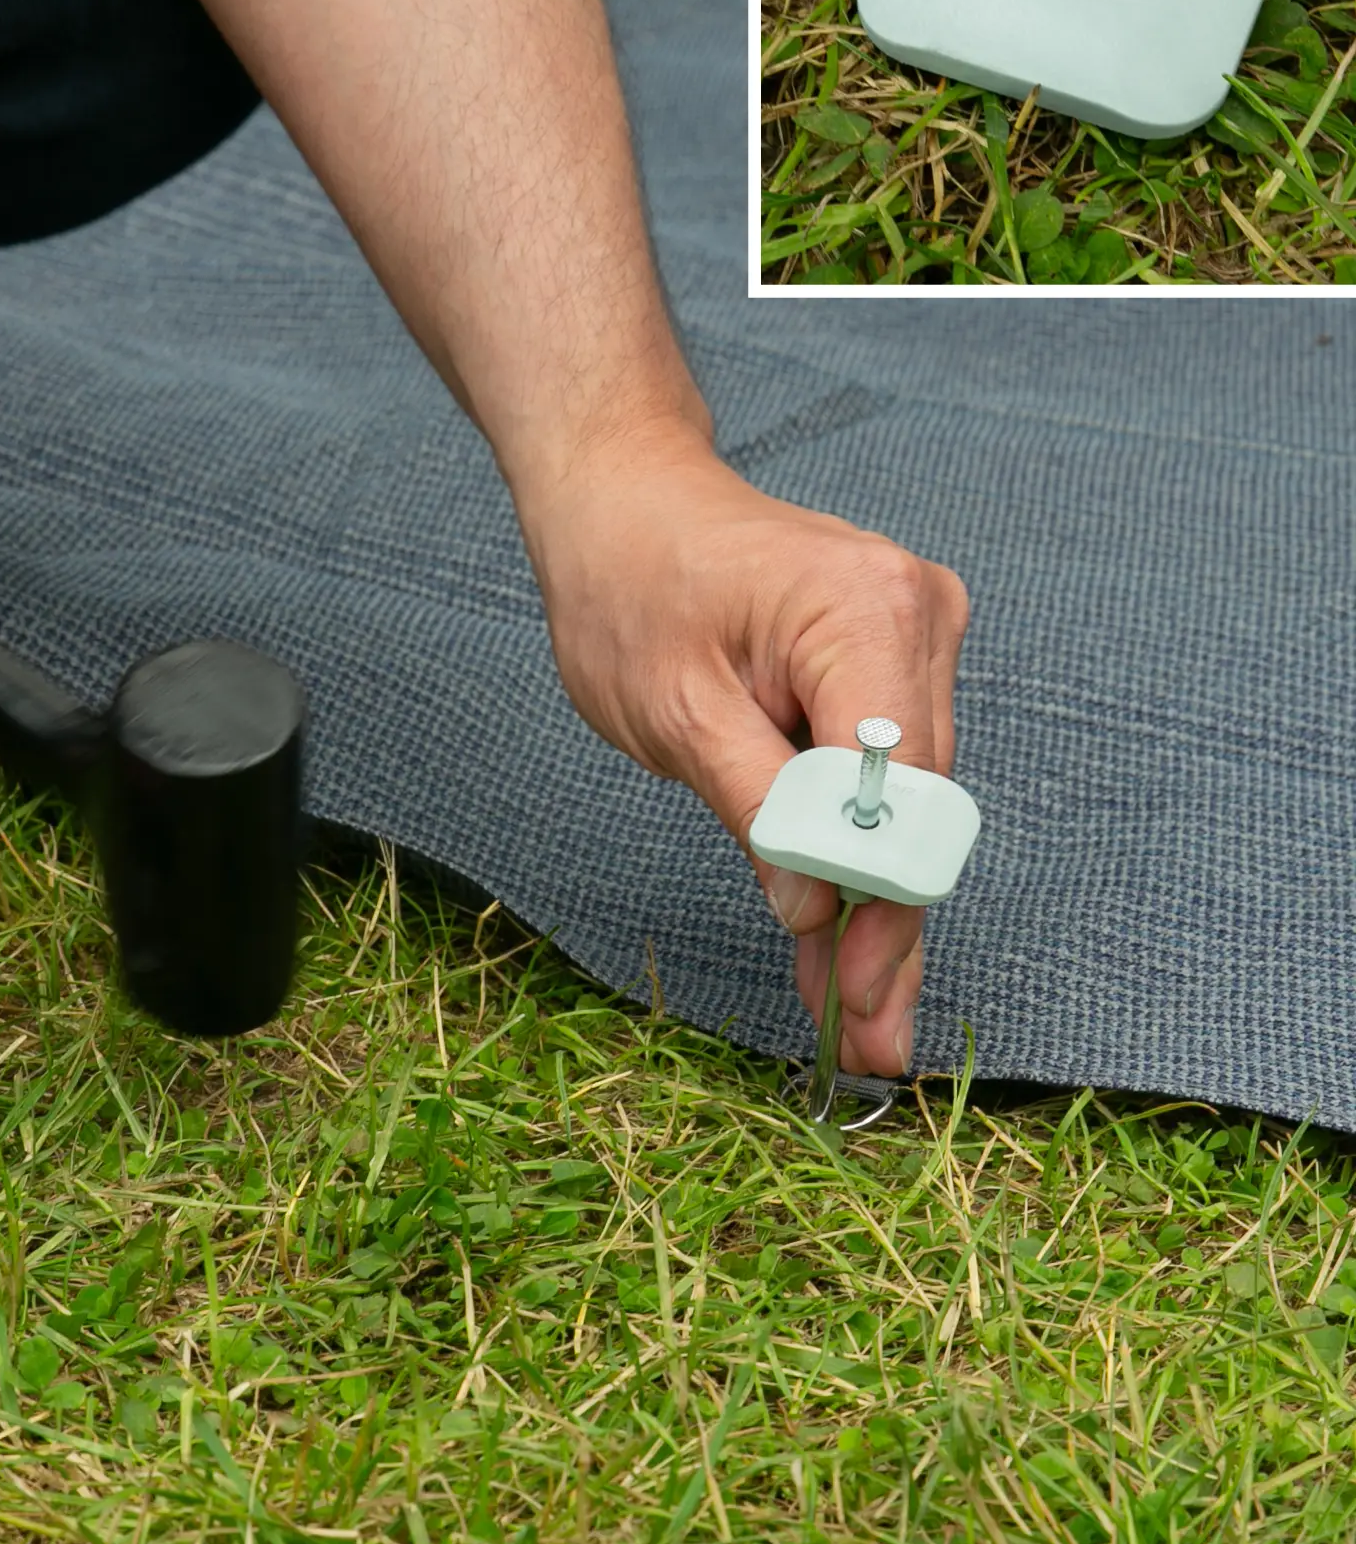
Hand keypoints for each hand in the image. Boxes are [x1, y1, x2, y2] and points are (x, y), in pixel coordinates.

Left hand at [517, 421, 969, 1075]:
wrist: (627, 503)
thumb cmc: (632, 584)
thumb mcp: (673, 708)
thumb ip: (755, 803)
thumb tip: (818, 902)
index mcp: (863, 614)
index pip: (899, 788)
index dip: (882, 902)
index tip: (856, 994)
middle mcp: (915, 617)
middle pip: (917, 807)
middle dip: (886, 926)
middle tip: (870, 1039)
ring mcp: (913, 635)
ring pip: (906, 802)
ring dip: (872, 902)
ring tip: (854, 1012)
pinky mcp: (891, 659)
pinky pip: (883, 773)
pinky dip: (853, 848)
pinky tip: (841, 933)